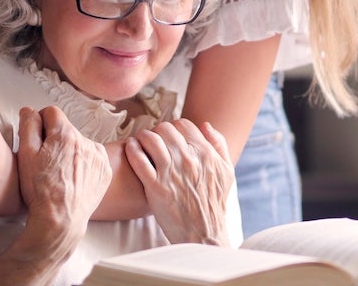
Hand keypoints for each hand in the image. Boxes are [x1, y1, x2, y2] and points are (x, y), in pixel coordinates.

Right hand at [0, 107, 111, 285]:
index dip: (40, 123)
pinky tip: (73, 179)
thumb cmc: (39, 190)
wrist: (60, 220)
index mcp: (65, 134)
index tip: (37, 140)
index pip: (51, 112)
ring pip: (80, 143)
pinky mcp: (105, 170)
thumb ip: (28, 126)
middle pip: (66, 129)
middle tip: (46, 162)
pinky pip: (93, 158)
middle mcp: (86, 141)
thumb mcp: (25, 155)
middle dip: (55, 139)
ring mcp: (99, 156)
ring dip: (70, 151)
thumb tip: (30, 110)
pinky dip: (84, 164)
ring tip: (60, 173)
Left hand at [126, 119, 233, 245]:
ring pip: (150, 139)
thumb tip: (205, 125)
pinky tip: (131, 148)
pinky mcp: (154, 186)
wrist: (203, 233)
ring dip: (142, 137)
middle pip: (165, 129)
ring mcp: (170, 172)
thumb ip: (218, 145)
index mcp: (205, 154)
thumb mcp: (226, 172)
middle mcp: (187, 159)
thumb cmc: (214, 204)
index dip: (174, 128)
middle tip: (153, 140)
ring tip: (139, 142)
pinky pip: (138, 159)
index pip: (183, 125)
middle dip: (157, 131)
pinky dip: (132, 149)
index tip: (169, 136)